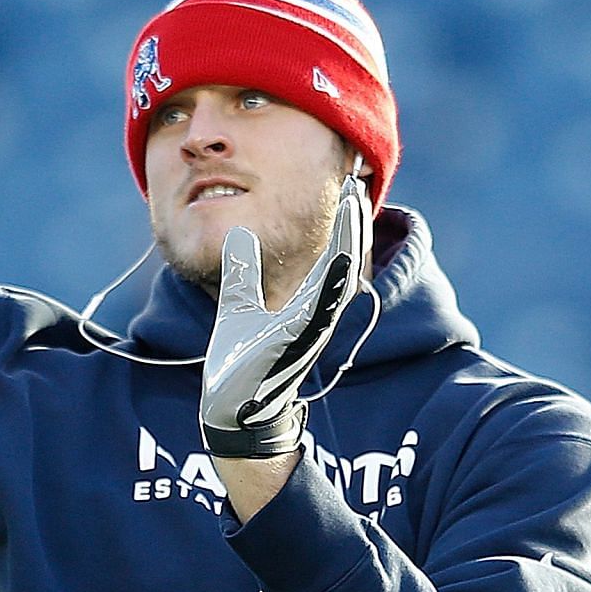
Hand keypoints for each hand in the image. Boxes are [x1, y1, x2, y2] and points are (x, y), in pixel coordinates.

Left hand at [199, 175, 369, 458]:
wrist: (231, 405)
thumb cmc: (241, 361)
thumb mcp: (239, 305)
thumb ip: (242, 273)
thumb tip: (239, 237)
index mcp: (309, 304)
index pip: (334, 257)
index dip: (344, 225)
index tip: (350, 189)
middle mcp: (317, 315)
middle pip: (346, 262)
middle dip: (354, 225)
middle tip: (359, 186)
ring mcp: (309, 330)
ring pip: (339, 281)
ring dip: (349, 244)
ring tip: (356, 208)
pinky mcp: (294, 342)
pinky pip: (319, 309)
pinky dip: (331, 284)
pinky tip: (341, 260)